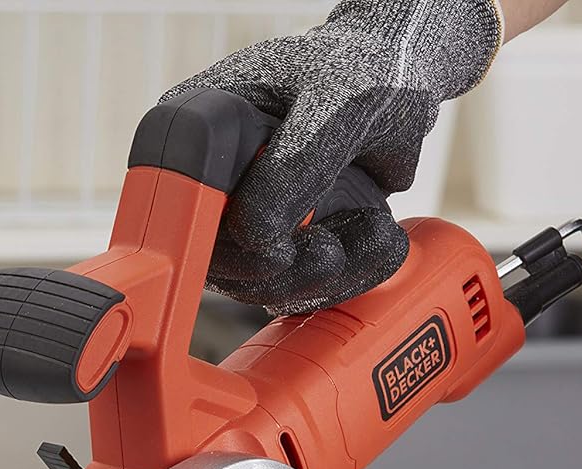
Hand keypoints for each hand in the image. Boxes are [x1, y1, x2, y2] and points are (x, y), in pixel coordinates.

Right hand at [162, 0, 501, 314]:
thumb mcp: (335, 104)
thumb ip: (297, 164)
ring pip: (258, 285)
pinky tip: (379, 239)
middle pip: (216, 261)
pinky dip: (346, 277)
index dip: (224, 239)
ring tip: (375, 232)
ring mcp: (244, 213)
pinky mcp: (282, 240)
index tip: (279, 249)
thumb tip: (255, 233)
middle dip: (284, 271)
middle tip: (333, 248)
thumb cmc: (363, 70)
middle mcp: (210, 176)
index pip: (181, 207)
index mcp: (195, 127)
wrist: (401, 82)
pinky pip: (297, 286)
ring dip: (323, 277)